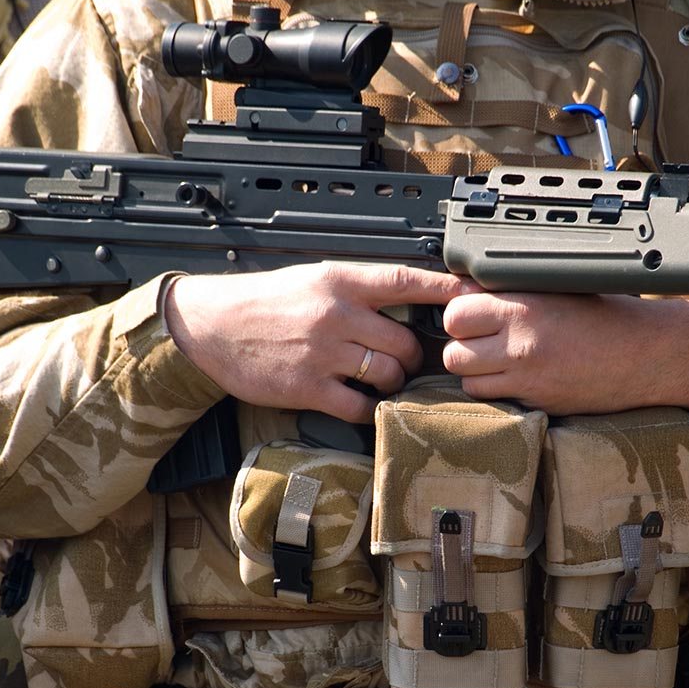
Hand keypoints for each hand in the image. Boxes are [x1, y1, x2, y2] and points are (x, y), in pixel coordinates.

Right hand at [165, 262, 470, 421]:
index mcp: (340, 281)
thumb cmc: (265, 302)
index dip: (446, 289)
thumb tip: (406, 298)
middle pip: (405, 341)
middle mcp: (336, 315)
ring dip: (393, 381)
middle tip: (403, 359)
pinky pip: (359, 406)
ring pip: (388, 373)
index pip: (406, 281)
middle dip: (412, 355)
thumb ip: (358, 289)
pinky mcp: (308, 388)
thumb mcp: (314, 279)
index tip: (476, 293)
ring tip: (380, 378)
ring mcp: (323, 353)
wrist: (212, 325)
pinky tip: (360, 401)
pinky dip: (368, 408)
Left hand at [442, 292, 688, 414]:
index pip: (456, 313)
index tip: (473, 316)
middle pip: (453, 350)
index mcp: (525, 308)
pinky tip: (519, 379)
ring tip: (501, 362)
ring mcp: (527, 378)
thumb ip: (511, 293)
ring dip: (476, 372)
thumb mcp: (558, 289)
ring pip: (466, 380)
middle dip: (464, 345)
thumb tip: (466, 292)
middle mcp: (520, 343)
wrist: (650, 354)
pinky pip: (493, 400)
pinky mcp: (537, 403)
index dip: (461, 316)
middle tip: (486, 341)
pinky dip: (497, 392)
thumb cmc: (610, 317)